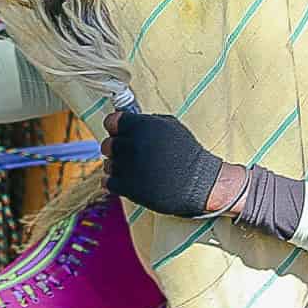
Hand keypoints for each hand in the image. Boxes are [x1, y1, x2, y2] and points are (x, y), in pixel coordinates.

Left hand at [102, 111, 226, 218]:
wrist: (200, 183)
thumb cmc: (187, 153)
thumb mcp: (170, 126)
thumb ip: (145, 121)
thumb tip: (126, 119)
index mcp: (142, 126)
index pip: (111, 122)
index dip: (116, 128)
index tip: (121, 133)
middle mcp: (133, 145)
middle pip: (107, 144)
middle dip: (117, 149)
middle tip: (129, 154)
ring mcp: (129, 167)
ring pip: (108, 164)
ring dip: (118, 167)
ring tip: (134, 170)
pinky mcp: (129, 188)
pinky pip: (108, 182)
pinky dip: (115, 182)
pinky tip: (127, 180)